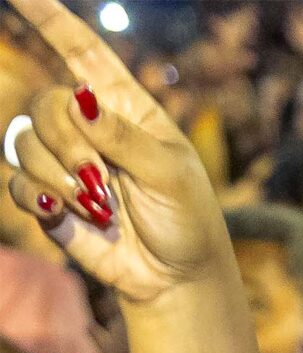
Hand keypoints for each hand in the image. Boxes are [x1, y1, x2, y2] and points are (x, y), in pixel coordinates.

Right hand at [0, 0, 226, 306]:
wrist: (177, 278)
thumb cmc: (186, 220)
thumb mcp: (171, 175)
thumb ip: (124, 138)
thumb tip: (80, 97)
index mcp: (124, 108)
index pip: (82, 51)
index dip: (50, 19)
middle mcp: (87, 127)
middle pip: (45, 104)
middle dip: (67, 143)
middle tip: (101, 182)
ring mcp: (64, 161)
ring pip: (23, 142)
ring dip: (59, 178)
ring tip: (99, 208)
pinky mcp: (47, 197)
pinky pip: (15, 182)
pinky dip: (37, 197)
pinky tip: (62, 213)